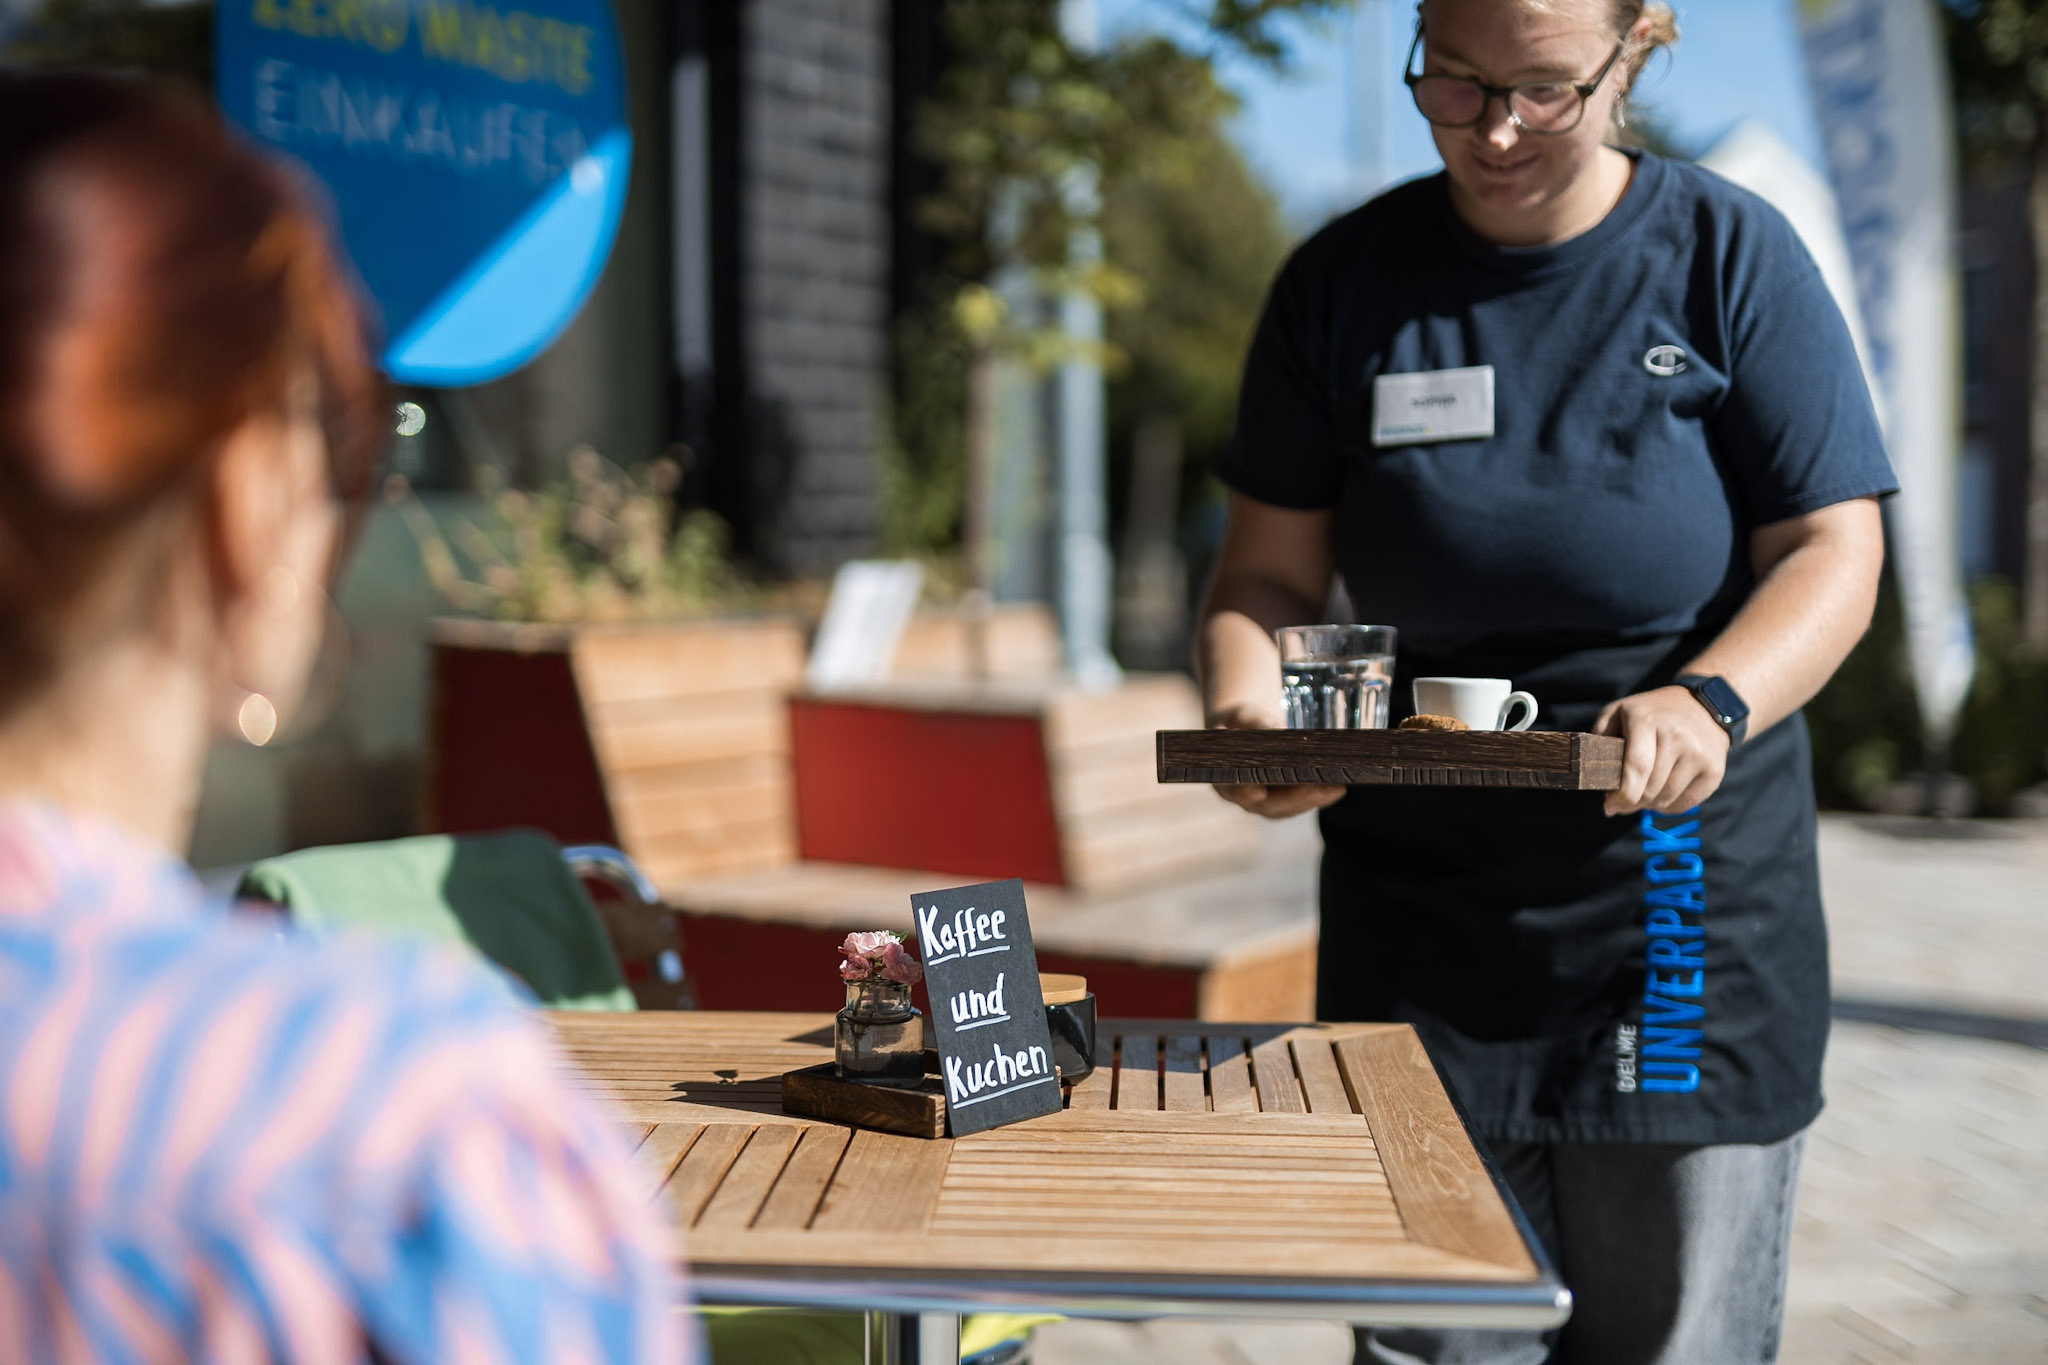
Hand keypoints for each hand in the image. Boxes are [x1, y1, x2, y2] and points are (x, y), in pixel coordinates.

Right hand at [1205, 704, 1347, 820]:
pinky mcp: (1281, 802)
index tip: (1258, 793)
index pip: (1236, 789)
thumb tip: (1278, 731)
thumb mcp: (1243, 716)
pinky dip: (1318, 797)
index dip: (1246, 792)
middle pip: (1270, 805)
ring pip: (1288, 808)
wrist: (1244, 731)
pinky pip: (1300, 804)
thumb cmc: (1240, 722)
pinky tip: (1338, 787)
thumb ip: (1255, 724)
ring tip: (1337, 786)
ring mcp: (1263, 803)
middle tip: (1320, 787)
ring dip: (1314, 799)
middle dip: (1297, 797)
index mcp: (1226, 778)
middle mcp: (1244, 797)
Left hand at [1594, 686, 1730, 816]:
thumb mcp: (1618, 712)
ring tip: (1643, 794)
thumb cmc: (1650, 713)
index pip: (1636, 768)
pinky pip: (1688, 804)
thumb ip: (1600, 738)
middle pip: (1650, 789)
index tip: (1610, 807)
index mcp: (1646, 721)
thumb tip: (1596, 779)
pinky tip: (1663, 795)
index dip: (1622, 795)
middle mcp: (1676, 736)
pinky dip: (1671, 807)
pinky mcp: (1715, 769)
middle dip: (1632, 802)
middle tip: (1624, 802)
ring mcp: (1699, 753)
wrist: (1702, 705)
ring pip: (1667, 799)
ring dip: (1650, 805)